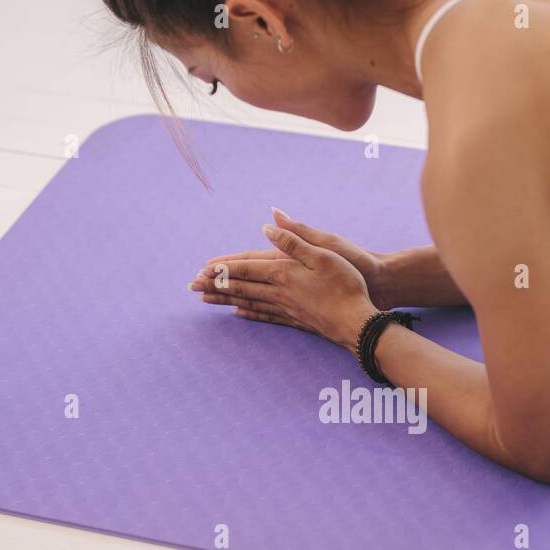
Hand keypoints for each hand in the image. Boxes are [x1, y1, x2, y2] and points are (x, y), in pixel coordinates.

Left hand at [189, 211, 377, 351]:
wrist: (358, 321)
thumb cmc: (347, 284)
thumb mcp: (324, 253)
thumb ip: (293, 240)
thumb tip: (267, 227)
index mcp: (283, 272)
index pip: (245, 267)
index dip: (223, 267)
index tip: (202, 268)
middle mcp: (279, 292)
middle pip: (240, 287)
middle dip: (214, 285)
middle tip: (191, 286)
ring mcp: (285, 308)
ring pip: (247, 302)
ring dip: (225, 299)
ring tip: (205, 299)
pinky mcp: (295, 320)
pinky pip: (264, 315)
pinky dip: (248, 313)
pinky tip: (239, 314)